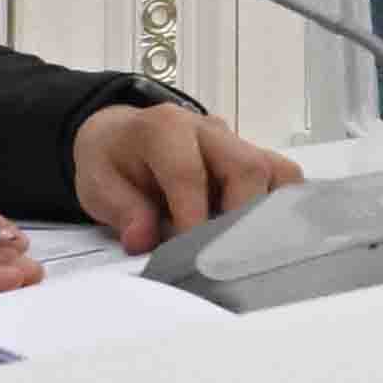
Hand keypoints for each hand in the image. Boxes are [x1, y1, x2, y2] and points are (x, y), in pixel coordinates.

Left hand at [70, 98, 300, 250]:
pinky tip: (258, 232)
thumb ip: (123, 210)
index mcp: (164, 128)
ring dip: (267, 214)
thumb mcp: (97, 184)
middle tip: (220, 254)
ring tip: (243, 244)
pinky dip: (280, 207)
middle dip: (239, 218)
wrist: (122, 138)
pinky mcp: (256, 157)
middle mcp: (208, 129)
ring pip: (277, 172)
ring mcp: (238, 143)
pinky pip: (285, 178)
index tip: (190, 253)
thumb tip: (146, 239)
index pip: (189, 173)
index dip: (192, 217)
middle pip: (247, 167)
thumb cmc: (114, 159)